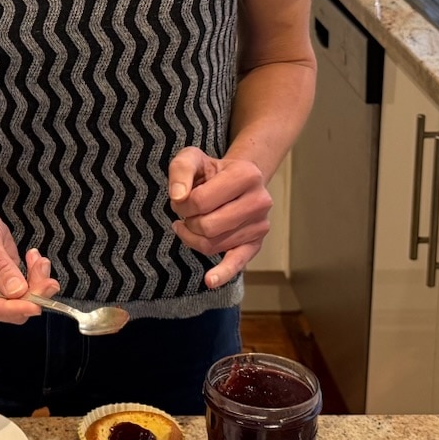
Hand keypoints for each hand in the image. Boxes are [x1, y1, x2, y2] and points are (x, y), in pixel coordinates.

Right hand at [0, 196, 58, 322]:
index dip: (9, 310)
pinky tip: (35, 263)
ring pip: (12, 305)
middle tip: (49, 280)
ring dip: (33, 287)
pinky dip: (31, 282)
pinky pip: (16, 296)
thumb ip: (1, 265)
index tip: (35, 306)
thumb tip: (18, 291)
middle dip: (28, 297)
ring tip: (39, 262)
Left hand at [168, 148, 271, 288]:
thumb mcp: (194, 158)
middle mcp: (260, 200)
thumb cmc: (212, 171)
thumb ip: (181, 170)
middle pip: (207, 226)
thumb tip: (178, 197)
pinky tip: (210, 280)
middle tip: (186, 214)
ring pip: (212, 244)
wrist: (237, 181)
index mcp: (247, 174)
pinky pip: (237, 262)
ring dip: (193, 237)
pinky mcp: (255, 244)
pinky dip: (223, 273)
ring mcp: (260, 225)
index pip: (200, 201)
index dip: (181, 203)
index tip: (180, 199)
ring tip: (193, 224)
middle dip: (188, 222)